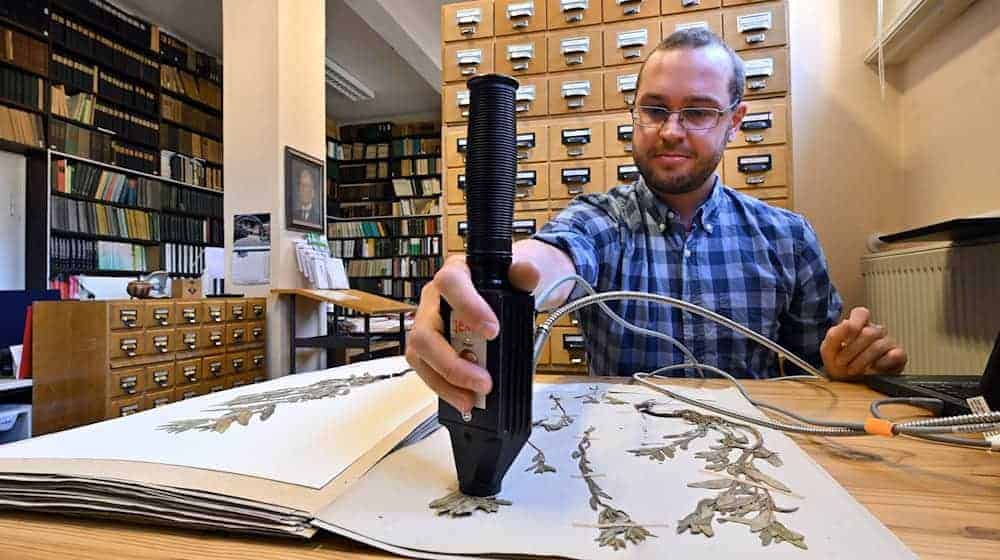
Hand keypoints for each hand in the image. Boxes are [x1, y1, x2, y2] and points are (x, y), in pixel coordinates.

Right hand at [405, 254, 539, 413]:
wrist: (505, 292)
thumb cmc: (505, 282)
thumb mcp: (519, 274)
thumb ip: (524, 273)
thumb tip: (528, 272)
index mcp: (454, 274)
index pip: (450, 284)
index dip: (467, 307)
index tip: (492, 331)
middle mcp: (433, 300)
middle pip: (425, 332)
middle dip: (453, 363)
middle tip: (484, 381)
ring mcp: (428, 325)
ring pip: (420, 356)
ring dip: (446, 382)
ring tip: (471, 399)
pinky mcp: (429, 348)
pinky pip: (427, 370)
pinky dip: (445, 388)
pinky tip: (464, 399)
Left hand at [820, 307, 906, 379]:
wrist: (847, 382)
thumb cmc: (839, 362)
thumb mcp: (828, 350)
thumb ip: (834, 335)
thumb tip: (846, 323)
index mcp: (859, 325)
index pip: (861, 313)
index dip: (854, 323)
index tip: (845, 338)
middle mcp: (875, 331)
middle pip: (868, 333)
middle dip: (851, 350)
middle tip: (841, 362)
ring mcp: (888, 342)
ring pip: (879, 345)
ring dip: (861, 360)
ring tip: (851, 369)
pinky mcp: (898, 356)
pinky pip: (895, 355)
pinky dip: (881, 364)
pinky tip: (872, 369)